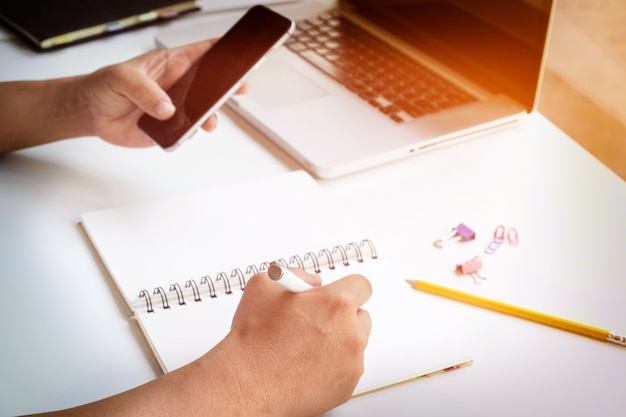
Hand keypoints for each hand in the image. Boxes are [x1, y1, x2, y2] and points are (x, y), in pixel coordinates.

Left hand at [77, 40, 247, 147]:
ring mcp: (177, 107)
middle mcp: (179, 85)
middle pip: (212, 83)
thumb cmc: (104, 86)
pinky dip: (189, 133)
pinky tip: (183, 131)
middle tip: (239, 86)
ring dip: (209, 116)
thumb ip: (145, 91)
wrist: (91, 114)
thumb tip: (166, 107)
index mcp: (172, 64)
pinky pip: (187, 132)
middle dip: (228, 85)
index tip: (239, 53)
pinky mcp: (170, 128)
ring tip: (207, 120)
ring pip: (204, 111)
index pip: (203, 52)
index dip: (223, 51)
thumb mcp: (121, 78)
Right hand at [218, 270, 372, 416]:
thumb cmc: (253, 339)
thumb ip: (297, 275)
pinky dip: (333, 367)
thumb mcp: (265, 284)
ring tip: (305, 347)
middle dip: (342, 316)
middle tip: (316, 321)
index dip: (347, 287)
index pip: (362, 285)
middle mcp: (350, 334)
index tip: (337, 294)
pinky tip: (306, 366)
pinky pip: (347, 370)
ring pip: (355, 345)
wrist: (246, 384)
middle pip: (361, 316)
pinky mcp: (346, 387)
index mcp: (336, 304)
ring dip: (338, 342)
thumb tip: (313, 283)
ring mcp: (351, 363)